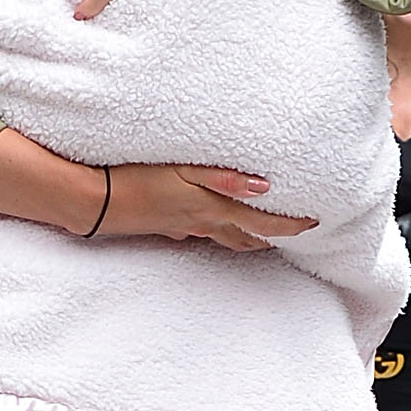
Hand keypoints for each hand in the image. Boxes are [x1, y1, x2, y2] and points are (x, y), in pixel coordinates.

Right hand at [101, 163, 317, 251]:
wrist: (98, 202)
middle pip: (248, 237)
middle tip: (296, 235)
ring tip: (266, 239)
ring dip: (250, 240)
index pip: (262, 223)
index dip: (290, 226)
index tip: (312, 225)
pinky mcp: (169, 228)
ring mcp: (185, 228)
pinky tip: (217, 228)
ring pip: (227, 239)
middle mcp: (203, 224)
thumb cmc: (138, 179)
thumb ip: (224, 177)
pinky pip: (205, 235)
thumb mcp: (183, 170)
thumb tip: (264, 187)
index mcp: (212, 210)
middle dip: (274, 237)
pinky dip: (223, 235)